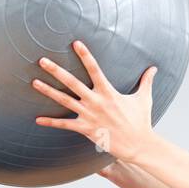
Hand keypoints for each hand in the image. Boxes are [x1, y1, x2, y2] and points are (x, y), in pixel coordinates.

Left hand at [32, 40, 157, 163]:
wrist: (138, 144)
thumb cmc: (141, 121)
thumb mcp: (144, 98)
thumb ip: (146, 81)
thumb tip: (154, 68)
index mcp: (108, 91)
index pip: (94, 69)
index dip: (85, 55)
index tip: (75, 43)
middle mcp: (96, 101)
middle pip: (72, 82)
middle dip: (56, 71)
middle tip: (42, 60)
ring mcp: (89, 115)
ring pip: (65, 100)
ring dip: (48, 91)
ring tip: (34, 82)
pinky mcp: (86, 129)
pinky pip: (65, 125)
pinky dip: (51, 122)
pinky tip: (38, 120)